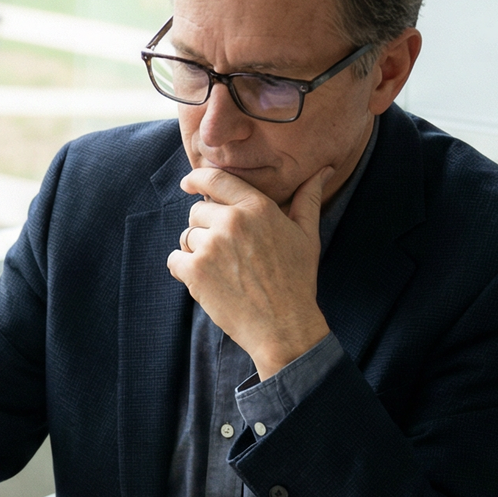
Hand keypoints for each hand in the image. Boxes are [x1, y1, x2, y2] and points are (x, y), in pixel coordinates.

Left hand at [166, 167, 333, 380]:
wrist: (284, 326)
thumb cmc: (297, 280)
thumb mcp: (307, 235)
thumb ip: (308, 199)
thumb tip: (323, 170)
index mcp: (257, 207)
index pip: (215, 179)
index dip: (196, 179)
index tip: (189, 184)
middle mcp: (232, 222)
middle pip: (197, 211)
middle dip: (205, 227)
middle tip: (226, 252)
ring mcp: (211, 246)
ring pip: (186, 237)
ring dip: (196, 251)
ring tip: (223, 270)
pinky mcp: (195, 271)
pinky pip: (174, 259)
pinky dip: (184, 270)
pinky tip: (207, 281)